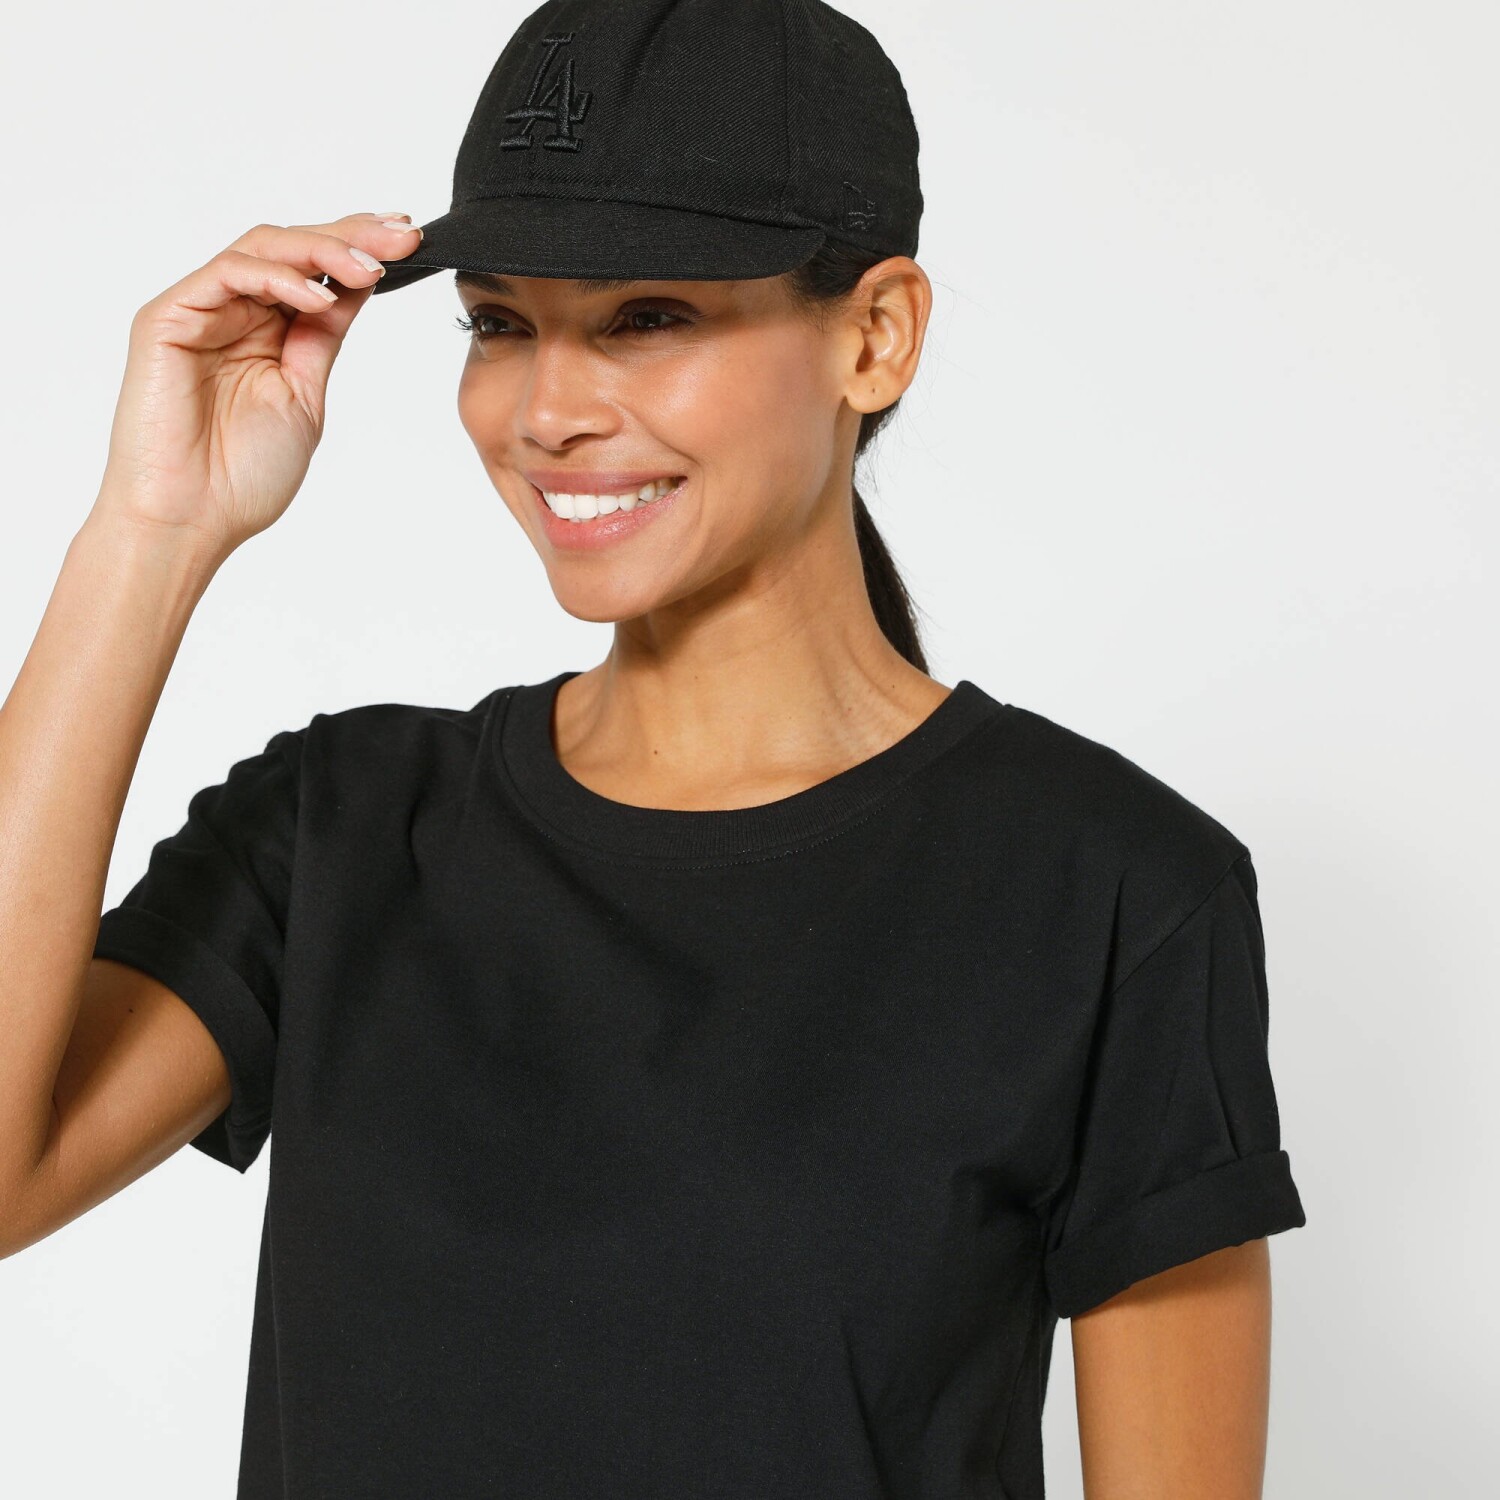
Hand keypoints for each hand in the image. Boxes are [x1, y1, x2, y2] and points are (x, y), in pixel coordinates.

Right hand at [89, 211, 422, 559]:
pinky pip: (226, 275)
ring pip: (262, 248)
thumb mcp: (305, 394)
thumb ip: (323, 337)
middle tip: (402, 235)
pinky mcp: (168, 317)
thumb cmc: (242, 474)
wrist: (192, 519)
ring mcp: (200, 310)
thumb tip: (359, 285)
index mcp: (268, 331)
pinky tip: (318, 297)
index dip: (360, 248)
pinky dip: (276, 279)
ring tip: (369, 268)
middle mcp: (234, 312)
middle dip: (351, 237)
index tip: (411, 239)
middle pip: (292, 248)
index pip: (316, 272)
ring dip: (320, 251)